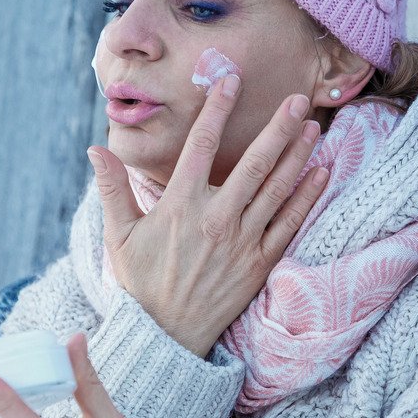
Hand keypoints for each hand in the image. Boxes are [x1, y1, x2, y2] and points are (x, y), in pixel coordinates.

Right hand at [88, 74, 329, 355]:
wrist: (165, 337)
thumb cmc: (140, 284)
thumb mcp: (118, 236)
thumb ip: (112, 189)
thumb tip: (95, 148)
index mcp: (180, 207)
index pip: (201, 147)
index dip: (216, 110)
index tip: (229, 81)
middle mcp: (216, 219)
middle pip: (253, 164)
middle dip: (277, 128)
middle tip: (297, 98)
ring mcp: (242, 242)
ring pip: (276, 189)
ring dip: (297, 155)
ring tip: (313, 126)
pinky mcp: (259, 263)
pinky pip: (289, 224)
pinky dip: (306, 198)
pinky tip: (321, 173)